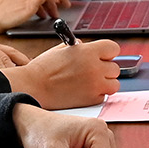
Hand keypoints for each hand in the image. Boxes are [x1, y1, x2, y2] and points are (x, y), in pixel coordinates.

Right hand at [4, 41, 122, 108]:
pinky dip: (97, 95)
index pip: (113, 48)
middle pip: (115, 68)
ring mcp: (95, 85)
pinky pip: (104, 96)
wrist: (33, 86)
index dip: (107, 53)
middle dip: (105, 69)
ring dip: (105, 83)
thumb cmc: (44, 68)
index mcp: (89, 52)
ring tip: (91, 82)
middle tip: (94, 71)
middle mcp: (95, 68)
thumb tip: (88, 47)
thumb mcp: (62, 49)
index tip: (103, 56)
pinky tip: (84, 91)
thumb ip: (79, 47)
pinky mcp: (91, 100)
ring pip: (114, 84)